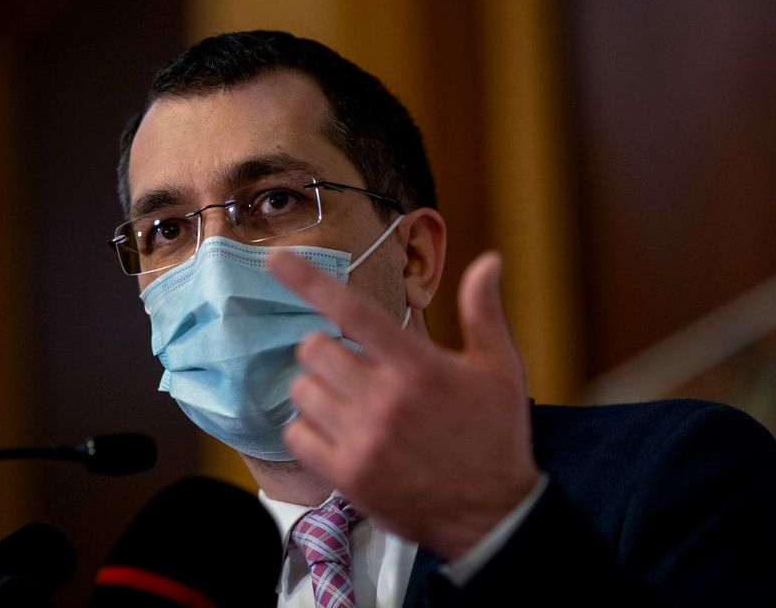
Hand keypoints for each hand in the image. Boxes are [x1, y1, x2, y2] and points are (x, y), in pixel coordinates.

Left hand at [268, 250, 540, 559]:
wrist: (492, 516)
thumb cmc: (495, 436)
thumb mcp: (500, 369)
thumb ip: (483, 312)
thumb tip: (488, 260)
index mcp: (417, 367)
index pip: (352, 311)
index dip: (309, 280)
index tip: (275, 258)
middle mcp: (383, 400)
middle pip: (314, 349)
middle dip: (327, 350)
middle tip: (354, 367)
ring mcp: (360, 440)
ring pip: (301, 390)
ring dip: (318, 389)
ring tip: (349, 402)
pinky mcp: (346, 475)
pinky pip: (296, 435)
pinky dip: (309, 429)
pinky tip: (337, 431)